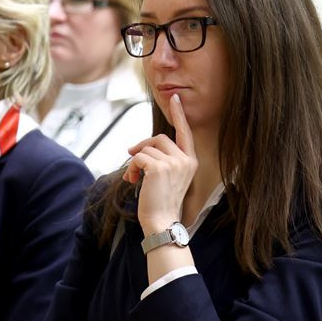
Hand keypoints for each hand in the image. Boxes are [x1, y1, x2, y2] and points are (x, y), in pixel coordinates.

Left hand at [124, 94, 197, 234]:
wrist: (162, 222)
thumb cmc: (162, 203)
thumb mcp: (168, 178)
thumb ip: (163, 160)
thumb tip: (140, 147)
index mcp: (190, 161)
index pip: (184, 132)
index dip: (178, 114)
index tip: (174, 98)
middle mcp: (185, 160)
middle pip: (159, 138)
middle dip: (143, 146)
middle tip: (131, 156)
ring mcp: (174, 163)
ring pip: (147, 148)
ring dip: (135, 161)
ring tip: (133, 178)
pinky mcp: (159, 168)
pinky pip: (138, 157)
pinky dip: (131, 168)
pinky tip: (132, 181)